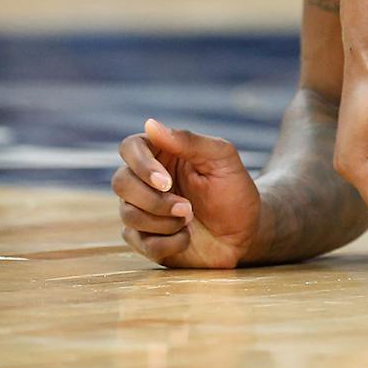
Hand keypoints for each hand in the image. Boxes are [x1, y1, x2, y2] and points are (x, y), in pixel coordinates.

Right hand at [112, 119, 260, 268]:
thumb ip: (189, 141)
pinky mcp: (146, 240)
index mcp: (162, 154)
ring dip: (163, 221)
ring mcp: (143, 211)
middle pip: (121, 182)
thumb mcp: (221, 159)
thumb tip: (150, 124)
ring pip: (128, 214)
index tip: (166, 181)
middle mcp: (146, 181)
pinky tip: (186, 238)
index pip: (130, 148)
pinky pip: (139, 243)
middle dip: (153, 199)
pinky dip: (167, 243)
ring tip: (190, 220)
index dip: (141, 164)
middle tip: (187, 207)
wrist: (247, 232)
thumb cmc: (234, 190)